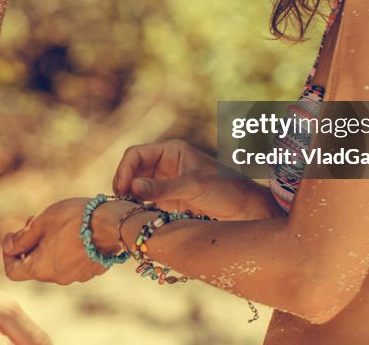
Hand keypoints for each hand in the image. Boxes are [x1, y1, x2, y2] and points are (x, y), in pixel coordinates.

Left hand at [1, 198, 107, 284]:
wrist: (112, 223)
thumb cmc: (74, 219)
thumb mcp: (42, 221)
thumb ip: (22, 237)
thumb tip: (7, 247)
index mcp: (40, 268)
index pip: (12, 271)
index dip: (8, 253)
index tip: (12, 234)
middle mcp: (57, 278)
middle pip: (34, 265)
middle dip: (31, 244)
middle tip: (36, 221)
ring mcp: (76, 276)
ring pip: (53, 262)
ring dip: (49, 245)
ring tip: (58, 223)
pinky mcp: (90, 270)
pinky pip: (71, 262)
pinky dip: (66, 249)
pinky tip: (75, 231)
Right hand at [112, 139, 282, 220]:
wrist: (246, 209)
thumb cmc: (225, 189)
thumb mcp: (193, 186)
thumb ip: (162, 188)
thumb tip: (132, 188)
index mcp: (171, 150)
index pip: (136, 154)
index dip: (124, 170)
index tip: (122, 189)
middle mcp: (166, 163)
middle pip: (133, 170)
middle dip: (125, 184)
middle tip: (122, 204)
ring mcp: (167, 182)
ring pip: (137, 187)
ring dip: (130, 198)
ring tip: (128, 212)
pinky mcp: (170, 200)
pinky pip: (147, 202)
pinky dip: (140, 209)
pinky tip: (139, 218)